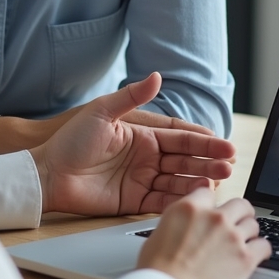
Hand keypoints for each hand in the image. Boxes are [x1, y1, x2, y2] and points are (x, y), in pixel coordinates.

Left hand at [30, 73, 234, 215]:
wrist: (49, 173)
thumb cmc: (71, 140)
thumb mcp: (102, 112)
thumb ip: (131, 96)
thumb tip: (157, 76)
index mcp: (143, 135)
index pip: (180, 137)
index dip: (203, 141)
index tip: (224, 143)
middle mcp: (146, 158)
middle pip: (185, 160)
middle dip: (208, 161)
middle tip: (229, 164)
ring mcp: (141, 180)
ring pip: (178, 181)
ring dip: (199, 180)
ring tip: (218, 181)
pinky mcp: (133, 202)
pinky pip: (162, 202)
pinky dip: (179, 200)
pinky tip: (195, 198)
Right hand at [138, 190, 270, 278]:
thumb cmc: (159, 270)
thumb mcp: (158, 233)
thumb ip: (178, 222)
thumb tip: (185, 225)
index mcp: (190, 208)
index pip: (209, 192)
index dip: (211, 204)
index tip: (213, 212)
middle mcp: (214, 217)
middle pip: (240, 204)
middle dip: (239, 213)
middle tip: (238, 222)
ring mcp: (232, 236)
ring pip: (253, 224)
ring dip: (249, 233)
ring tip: (245, 243)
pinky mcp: (246, 258)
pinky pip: (264, 246)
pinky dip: (262, 250)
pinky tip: (257, 255)